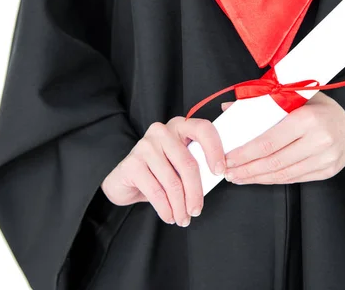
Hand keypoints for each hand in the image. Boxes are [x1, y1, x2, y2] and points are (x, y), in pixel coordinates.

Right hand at [101, 117, 224, 226]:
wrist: (124, 182)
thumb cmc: (158, 173)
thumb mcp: (180, 165)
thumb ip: (197, 164)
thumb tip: (218, 177)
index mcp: (179, 126)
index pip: (203, 129)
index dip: (215, 150)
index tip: (220, 172)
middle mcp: (161, 132)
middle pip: (188, 164)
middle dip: (195, 193)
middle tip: (196, 211)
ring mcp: (145, 145)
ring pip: (172, 181)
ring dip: (180, 206)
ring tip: (182, 218)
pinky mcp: (132, 163)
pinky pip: (156, 191)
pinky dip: (165, 208)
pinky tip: (169, 216)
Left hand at [223, 92, 344, 184]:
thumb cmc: (322, 105)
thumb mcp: (295, 96)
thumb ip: (261, 102)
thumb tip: (228, 107)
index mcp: (307, 119)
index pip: (268, 142)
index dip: (244, 154)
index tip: (227, 158)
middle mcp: (318, 141)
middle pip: (273, 162)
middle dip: (246, 169)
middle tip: (228, 172)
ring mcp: (325, 159)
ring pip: (283, 174)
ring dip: (257, 178)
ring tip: (239, 177)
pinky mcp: (328, 171)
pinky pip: (295, 178)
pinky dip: (275, 179)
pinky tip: (260, 178)